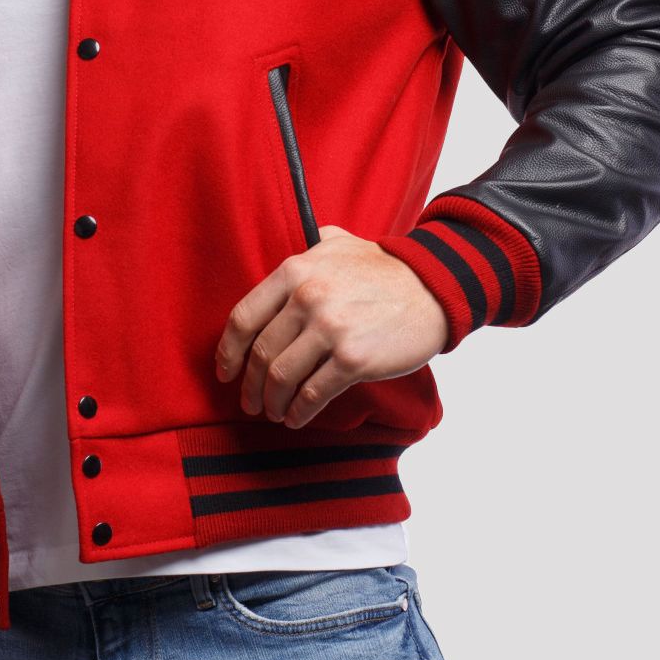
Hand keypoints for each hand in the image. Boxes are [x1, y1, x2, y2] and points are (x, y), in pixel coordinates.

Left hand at [214, 224, 449, 427]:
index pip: (243, 318)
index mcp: (294, 271)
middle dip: (250, 386)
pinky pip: (313, 394)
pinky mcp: (352, 359)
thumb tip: (286, 254)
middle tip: (251, 401)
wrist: (433, 287)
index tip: (225, 372)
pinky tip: (297, 417)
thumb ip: (308, 246)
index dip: (228, 352)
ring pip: (281, 378)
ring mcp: (329, 329)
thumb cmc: (383, 268)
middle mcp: (306, 298)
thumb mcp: (338, 241)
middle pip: (261, 354)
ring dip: (272, 402)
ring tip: (274, 411)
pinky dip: (299, 411)